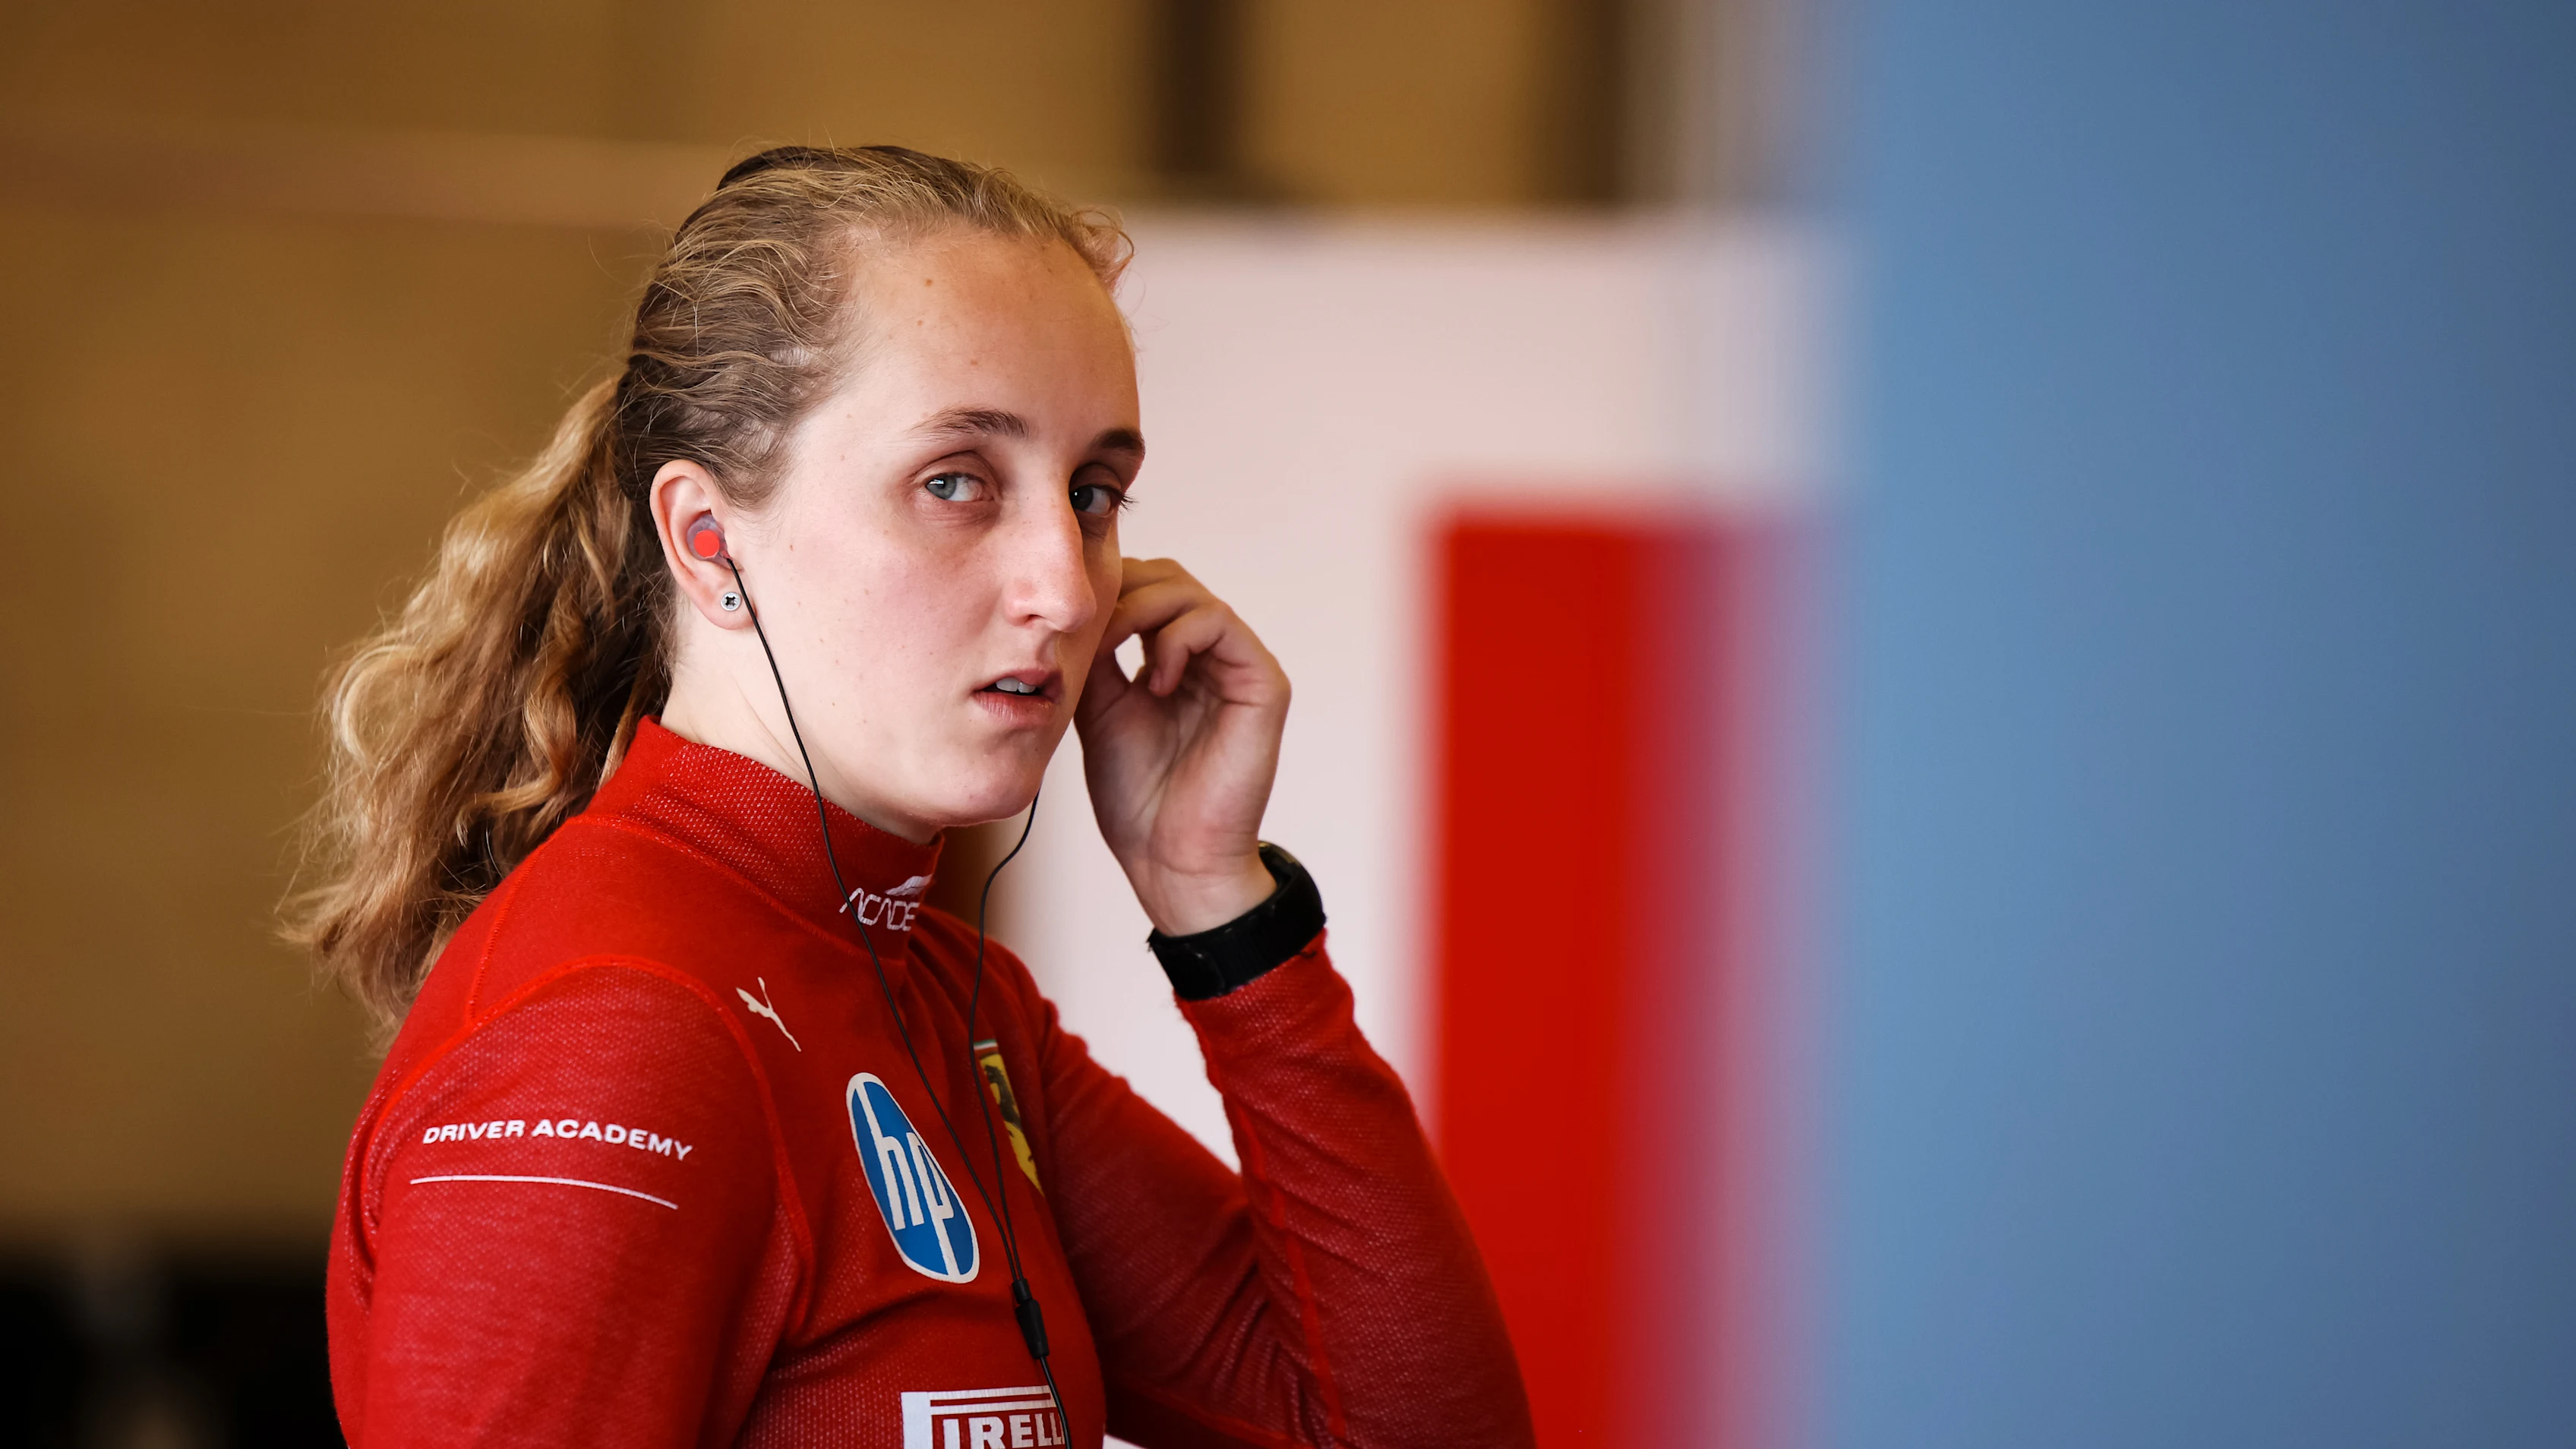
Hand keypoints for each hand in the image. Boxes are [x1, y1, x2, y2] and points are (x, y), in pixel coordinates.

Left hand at [1074, 558, 1289, 935]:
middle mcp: (1211, 657)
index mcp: (1174, 660)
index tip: (1065, 619)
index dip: (1106, 591)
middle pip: (1169, 579)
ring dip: (1142, 609)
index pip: (1145, 590)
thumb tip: (1075, 606)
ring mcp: (1240, 666)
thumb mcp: (1099, 710)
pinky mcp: (1263, 682)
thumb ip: (1097, 656)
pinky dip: (1178, 637)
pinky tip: (1155, 680)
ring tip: (1115, 648)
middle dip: (1121, 591)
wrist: (1170, 857)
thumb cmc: (1137, 797)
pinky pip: (1221, 623)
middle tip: (1087, 627)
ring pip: (1192, 593)